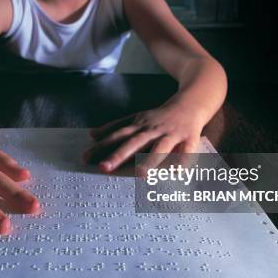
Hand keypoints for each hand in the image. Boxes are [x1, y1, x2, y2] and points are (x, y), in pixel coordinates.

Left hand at [83, 103, 203, 172]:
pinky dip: (182, 162)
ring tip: (140, 174)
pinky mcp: (189, 139)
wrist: (190, 103)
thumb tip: (92, 135)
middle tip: (104, 168)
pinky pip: (186, 152)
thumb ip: (116, 127)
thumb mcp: (137, 118)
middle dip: (118, 155)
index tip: (86, 157)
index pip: (117, 135)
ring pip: (159, 147)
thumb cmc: (160, 116)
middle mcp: (153, 129)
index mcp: (139, 125)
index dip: (102, 146)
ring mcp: (171, 134)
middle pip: (134, 142)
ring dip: (150, 160)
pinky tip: (176, 174)